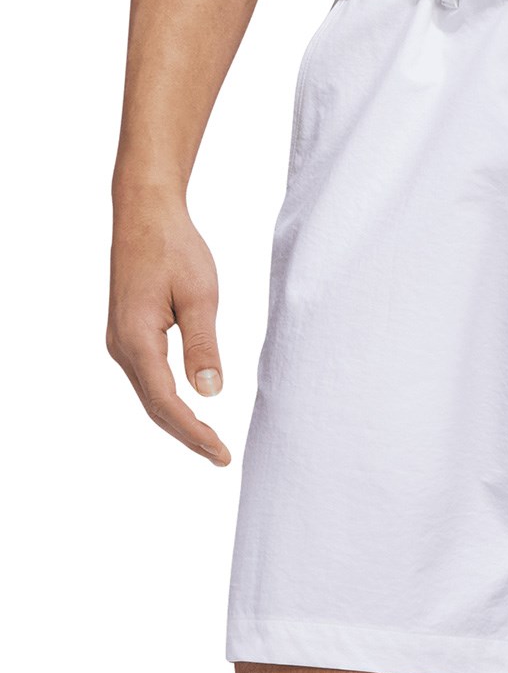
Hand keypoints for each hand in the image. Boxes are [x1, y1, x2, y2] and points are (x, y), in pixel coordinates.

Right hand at [107, 201, 230, 464]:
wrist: (145, 215)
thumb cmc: (175, 249)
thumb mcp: (200, 298)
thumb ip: (204, 346)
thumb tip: (210, 392)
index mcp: (137, 339)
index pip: (167, 402)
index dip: (195, 432)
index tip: (221, 453)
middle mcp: (121, 346)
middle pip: (155, 406)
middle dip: (188, 436)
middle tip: (221, 458)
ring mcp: (120, 341)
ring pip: (150, 395)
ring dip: (178, 422)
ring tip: (210, 443)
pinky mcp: (128, 334)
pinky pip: (148, 379)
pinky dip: (169, 401)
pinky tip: (190, 411)